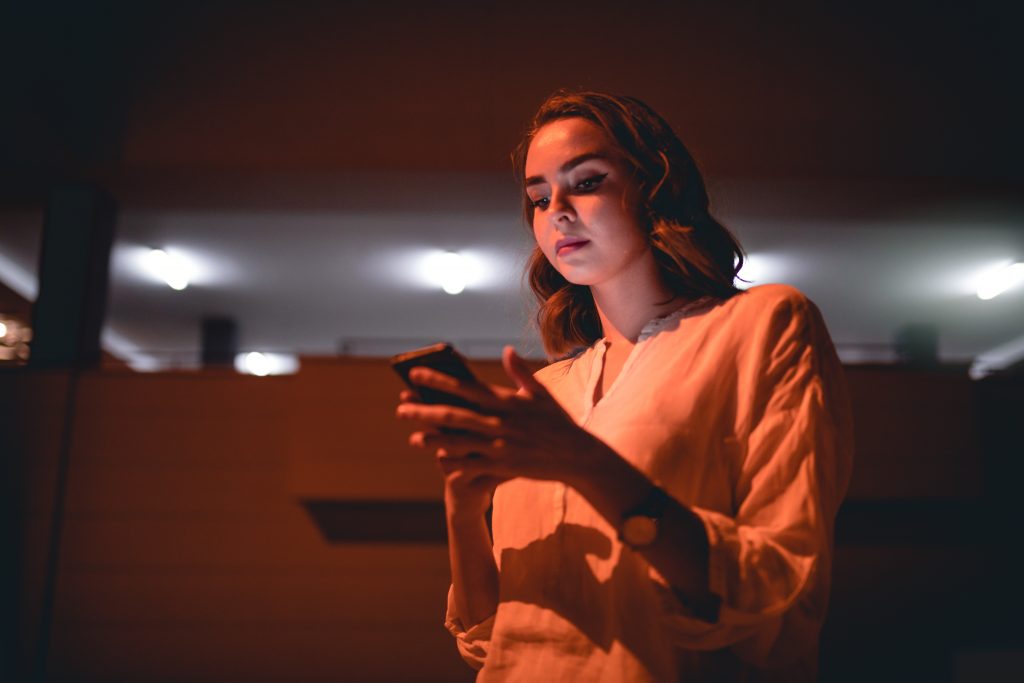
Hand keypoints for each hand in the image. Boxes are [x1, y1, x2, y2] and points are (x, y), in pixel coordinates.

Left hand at [396, 346, 609, 491]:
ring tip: (413, 437)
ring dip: (433, 439)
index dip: (438, 380)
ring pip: (458, 442)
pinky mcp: (504, 467)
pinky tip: (439, 463)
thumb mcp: (541, 394)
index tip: (416, 374)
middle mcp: (499, 422)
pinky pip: (473, 466)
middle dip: (425, 411)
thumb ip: (520, 372)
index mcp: (506, 401)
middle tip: (402, 408)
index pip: (465, 387)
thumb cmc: (560, 423)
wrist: (579, 457)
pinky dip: (455, 464)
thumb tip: (506, 350)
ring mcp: (500, 446)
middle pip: (453, 415)